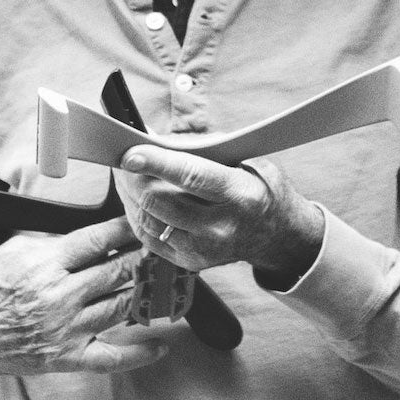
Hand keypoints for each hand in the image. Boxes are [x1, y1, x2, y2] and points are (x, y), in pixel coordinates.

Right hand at [0, 216, 166, 380]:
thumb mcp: (17, 247)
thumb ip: (56, 240)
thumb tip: (95, 232)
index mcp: (47, 262)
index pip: (99, 240)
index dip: (128, 229)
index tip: (146, 220)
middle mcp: (60, 296)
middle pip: (117, 272)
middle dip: (147, 257)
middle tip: (168, 245)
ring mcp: (65, 330)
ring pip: (121, 307)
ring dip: (149, 292)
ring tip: (170, 278)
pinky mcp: (67, 357)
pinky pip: (111, 358)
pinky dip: (139, 353)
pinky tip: (162, 343)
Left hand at [115, 146, 323, 276]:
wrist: (279, 236)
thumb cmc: (259, 188)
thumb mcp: (246, 159)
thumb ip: (204, 148)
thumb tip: (157, 137)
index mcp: (239, 195)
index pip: (190, 176)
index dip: (156, 163)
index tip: (130, 153)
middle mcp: (221, 228)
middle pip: (160, 201)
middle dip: (134, 177)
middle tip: (121, 157)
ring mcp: (204, 250)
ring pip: (148, 219)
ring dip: (129, 194)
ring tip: (124, 173)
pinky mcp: (190, 262)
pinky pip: (148, 236)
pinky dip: (135, 212)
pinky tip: (134, 195)